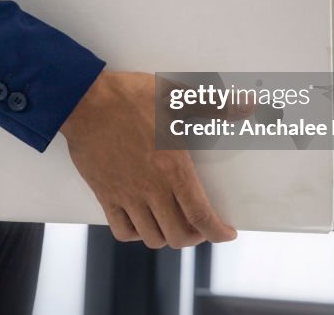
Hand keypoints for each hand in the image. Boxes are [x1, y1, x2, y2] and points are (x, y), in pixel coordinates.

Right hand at [60, 71, 237, 248]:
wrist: (85, 101)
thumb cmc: (130, 97)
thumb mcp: (176, 96)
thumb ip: (215, 104)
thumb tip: (247, 105)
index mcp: (173, 168)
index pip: (201, 216)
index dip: (218, 232)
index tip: (227, 233)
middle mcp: (152, 188)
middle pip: (179, 235)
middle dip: (195, 236)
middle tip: (199, 224)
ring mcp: (127, 194)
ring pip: (152, 236)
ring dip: (167, 236)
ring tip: (172, 223)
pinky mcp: (105, 195)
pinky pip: (122, 231)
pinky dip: (136, 233)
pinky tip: (142, 220)